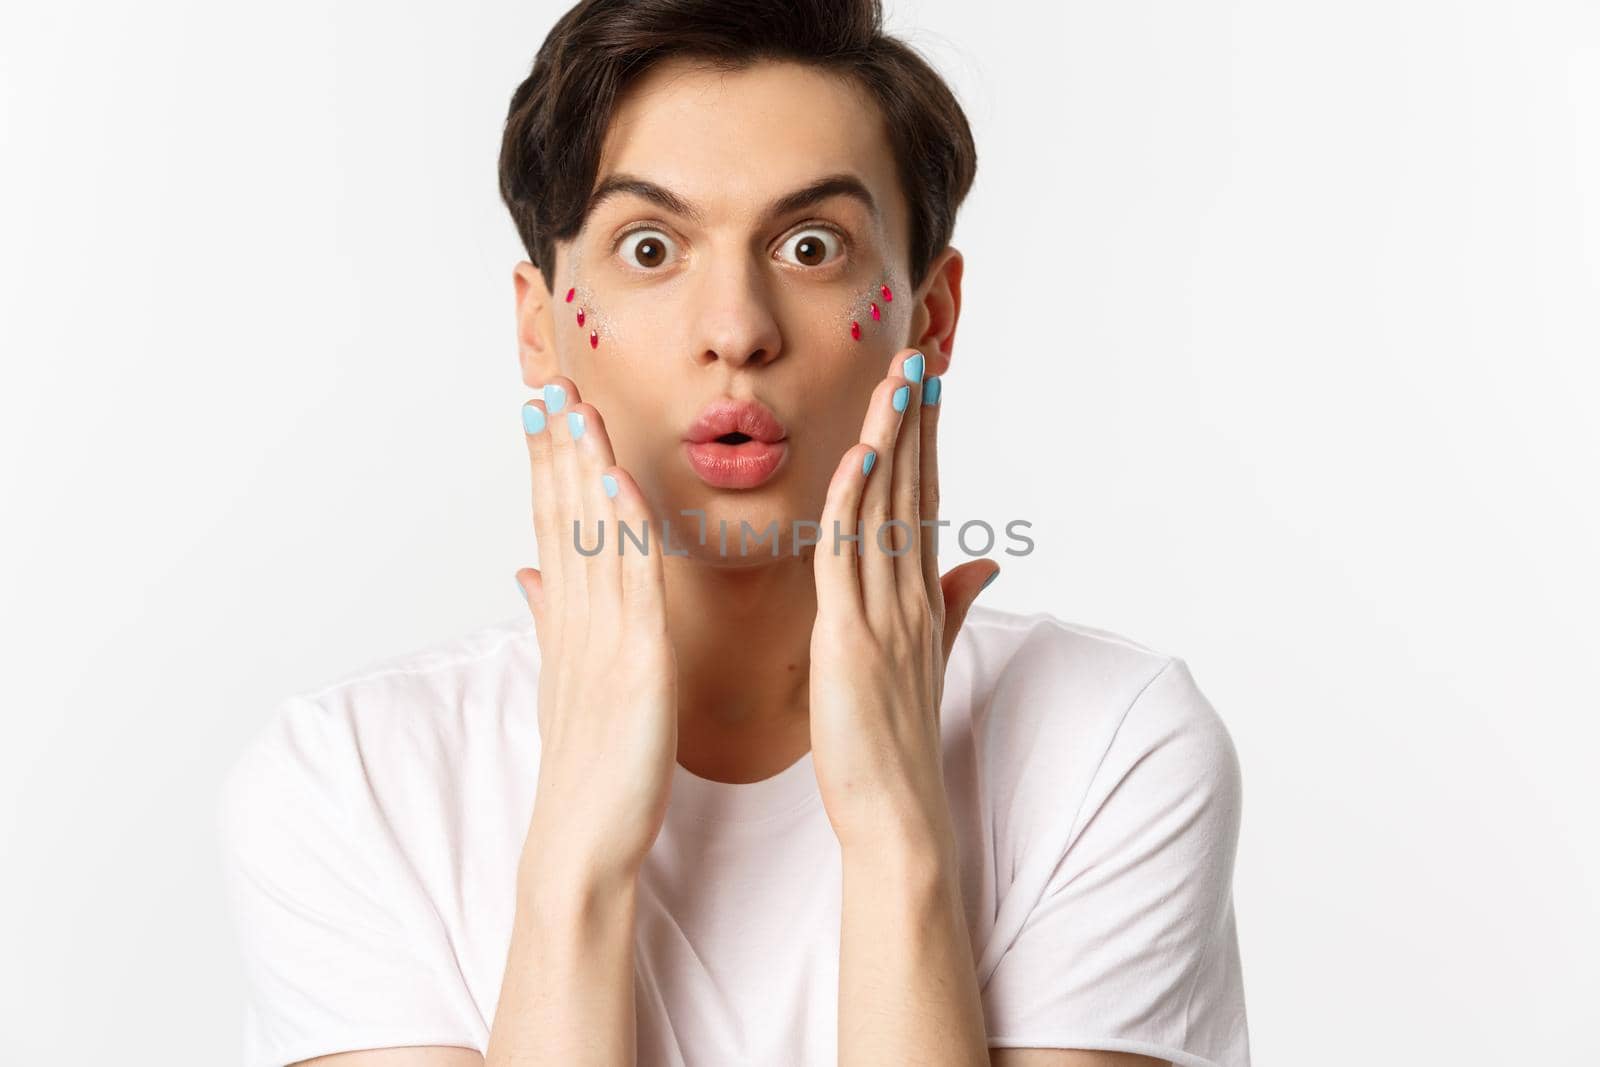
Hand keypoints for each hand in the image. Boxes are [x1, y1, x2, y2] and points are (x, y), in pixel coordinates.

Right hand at [514, 376, 677, 891]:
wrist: (586, 841)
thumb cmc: (591, 766)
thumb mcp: (570, 680)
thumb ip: (551, 620)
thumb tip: (526, 573)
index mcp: (569, 621)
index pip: (554, 522)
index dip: (546, 460)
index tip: (544, 401)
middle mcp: (576, 618)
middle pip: (560, 514)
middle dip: (555, 443)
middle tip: (548, 375)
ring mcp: (599, 637)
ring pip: (587, 535)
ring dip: (580, 465)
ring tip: (572, 403)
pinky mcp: (632, 664)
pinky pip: (628, 584)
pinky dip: (621, 529)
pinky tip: (616, 481)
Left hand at [808, 350, 995, 852]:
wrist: (895, 813)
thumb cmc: (897, 739)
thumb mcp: (927, 660)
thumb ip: (953, 605)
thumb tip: (983, 562)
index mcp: (920, 597)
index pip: (924, 499)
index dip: (925, 439)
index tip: (925, 384)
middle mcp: (911, 596)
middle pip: (914, 490)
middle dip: (914, 420)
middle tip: (917, 352)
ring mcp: (886, 615)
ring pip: (887, 511)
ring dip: (891, 441)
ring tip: (897, 379)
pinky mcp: (851, 640)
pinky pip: (850, 561)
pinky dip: (853, 507)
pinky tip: (856, 459)